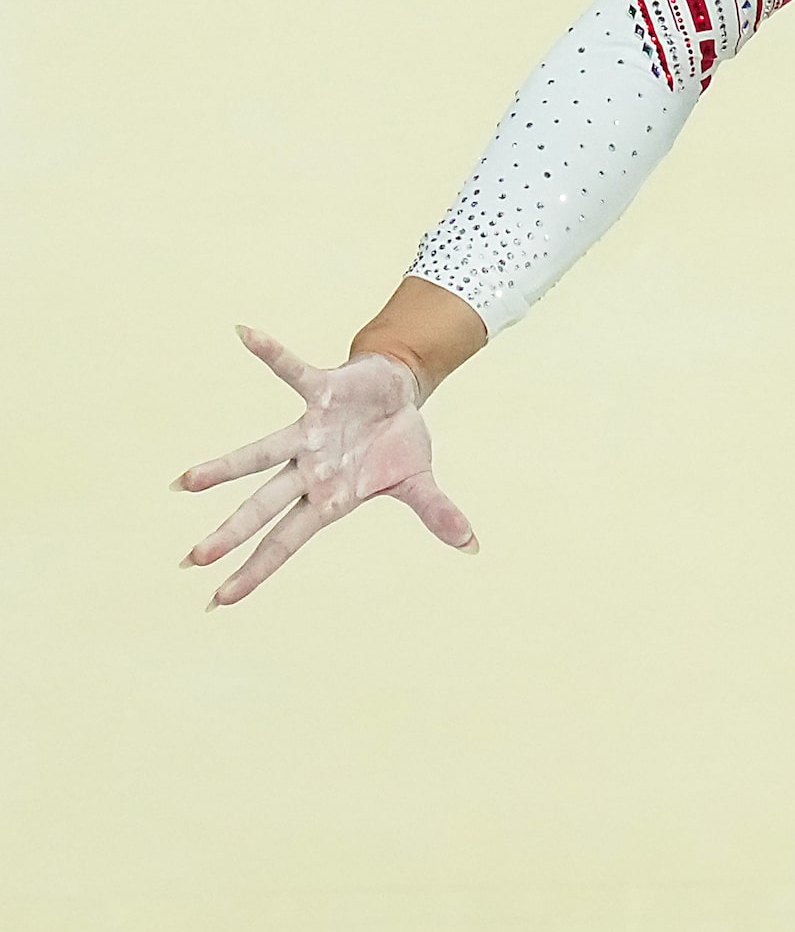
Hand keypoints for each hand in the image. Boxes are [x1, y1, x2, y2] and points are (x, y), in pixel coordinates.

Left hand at [173, 326, 479, 607]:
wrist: (395, 393)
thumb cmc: (394, 442)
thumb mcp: (418, 481)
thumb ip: (435, 512)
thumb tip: (471, 545)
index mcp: (327, 497)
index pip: (284, 541)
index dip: (255, 569)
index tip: (221, 597)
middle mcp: (308, 469)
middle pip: (263, 506)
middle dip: (230, 533)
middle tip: (191, 560)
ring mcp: (308, 432)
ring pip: (260, 453)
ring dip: (225, 467)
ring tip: (185, 482)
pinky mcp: (319, 392)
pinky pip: (291, 371)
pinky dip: (271, 353)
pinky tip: (244, 334)